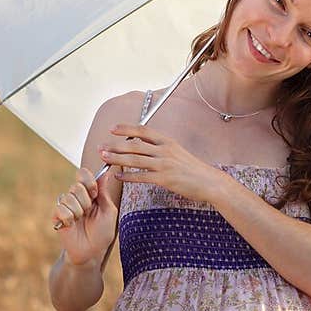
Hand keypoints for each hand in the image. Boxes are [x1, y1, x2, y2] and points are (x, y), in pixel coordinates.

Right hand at [51, 164, 118, 263]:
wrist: (91, 252)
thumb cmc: (102, 233)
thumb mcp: (109, 212)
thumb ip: (104, 193)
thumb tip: (106, 173)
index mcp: (89, 193)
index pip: (83, 174)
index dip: (89, 182)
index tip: (95, 194)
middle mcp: (76, 197)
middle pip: (76, 186)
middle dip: (86, 201)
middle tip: (88, 213)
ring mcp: (65, 206)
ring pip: (69, 198)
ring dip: (79, 212)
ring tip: (81, 221)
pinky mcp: (57, 215)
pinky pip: (60, 209)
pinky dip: (69, 218)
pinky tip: (71, 225)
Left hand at [99, 123, 218, 201]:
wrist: (209, 182)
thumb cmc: (193, 169)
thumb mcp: (178, 152)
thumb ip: (161, 148)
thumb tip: (144, 145)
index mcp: (167, 142)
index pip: (143, 131)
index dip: (126, 129)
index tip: (113, 129)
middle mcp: (164, 150)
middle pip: (134, 145)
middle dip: (115, 146)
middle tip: (101, 147)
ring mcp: (164, 164)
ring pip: (135, 160)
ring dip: (117, 159)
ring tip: (104, 159)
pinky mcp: (164, 179)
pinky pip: (141, 176)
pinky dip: (128, 176)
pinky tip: (119, 176)